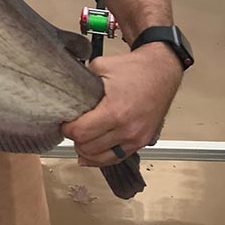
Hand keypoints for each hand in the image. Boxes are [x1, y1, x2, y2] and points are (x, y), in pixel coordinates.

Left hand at [61, 43, 182, 165]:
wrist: (161, 72)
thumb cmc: (133, 69)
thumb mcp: (101, 66)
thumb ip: (83, 80)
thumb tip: (68, 90)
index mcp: (114, 111)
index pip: (81, 132)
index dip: (67, 129)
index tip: (63, 122)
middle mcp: (127, 129)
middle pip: (89, 148)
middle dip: (75, 139)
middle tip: (70, 129)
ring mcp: (136, 138)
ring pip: (102, 158)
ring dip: (87, 151)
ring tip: (79, 140)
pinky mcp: (141, 141)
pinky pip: (117, 158)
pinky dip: (102, 158)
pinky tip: (90, 156)